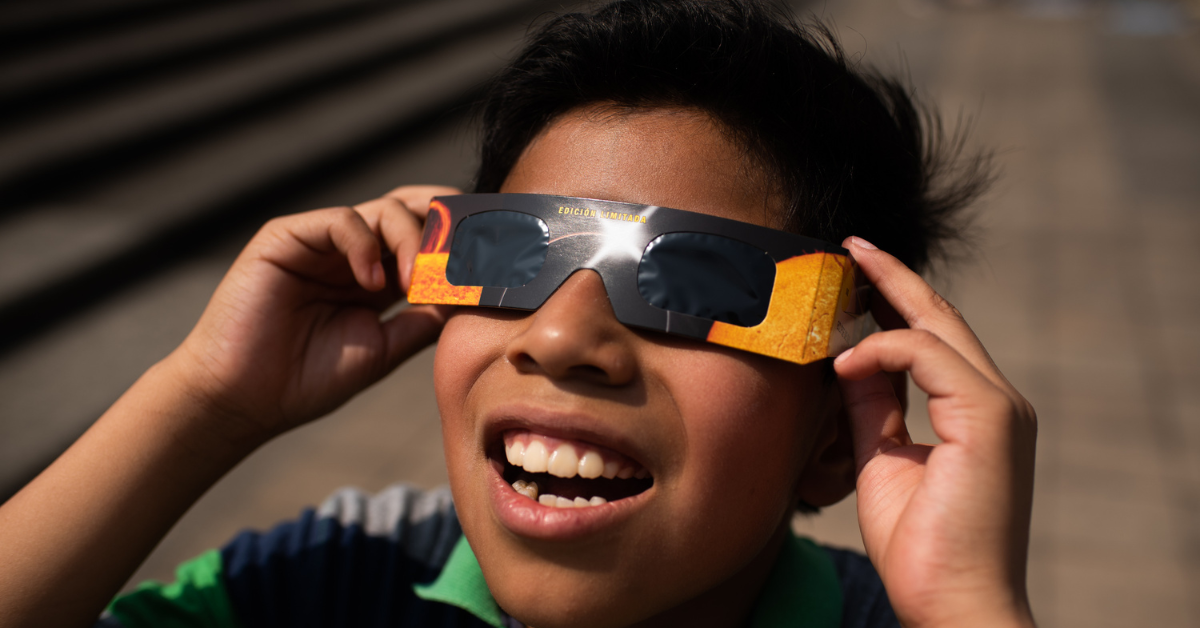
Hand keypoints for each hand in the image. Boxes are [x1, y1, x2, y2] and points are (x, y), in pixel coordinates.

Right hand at [171, 185, 458, 445]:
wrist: (246, 399)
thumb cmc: (308, 379)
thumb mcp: (383, 348)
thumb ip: (423, 319)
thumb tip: (470, 297)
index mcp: (378, 275)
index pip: (430, 240)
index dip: (462, 245)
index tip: (496, 263)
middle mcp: (354, 251)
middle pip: (416, 212)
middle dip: (448, 229)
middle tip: (468, 257)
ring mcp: (321, 241)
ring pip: (386, 210)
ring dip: (414, 240)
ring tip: (417, 279)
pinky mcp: (288, 236)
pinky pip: (341, 220)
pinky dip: (366, 243)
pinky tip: (372, 282)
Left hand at [834, 237, 1037, 627]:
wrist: (953, 603)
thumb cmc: (920, 548)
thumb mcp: (881, 460)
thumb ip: (871, 409)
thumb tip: (847, 364)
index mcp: (976, 413)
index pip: (935, 338)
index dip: (897, 300)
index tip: (857, 271)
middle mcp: (997, 401)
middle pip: (942, 317)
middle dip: (894, 277)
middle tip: (852, 246)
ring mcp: (1000, 407)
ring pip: (937, 327)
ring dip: (884, 303)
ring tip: (838, 288)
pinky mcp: (991, 418)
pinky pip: (929, 356)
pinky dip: (884, 351)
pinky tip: (845, 366)